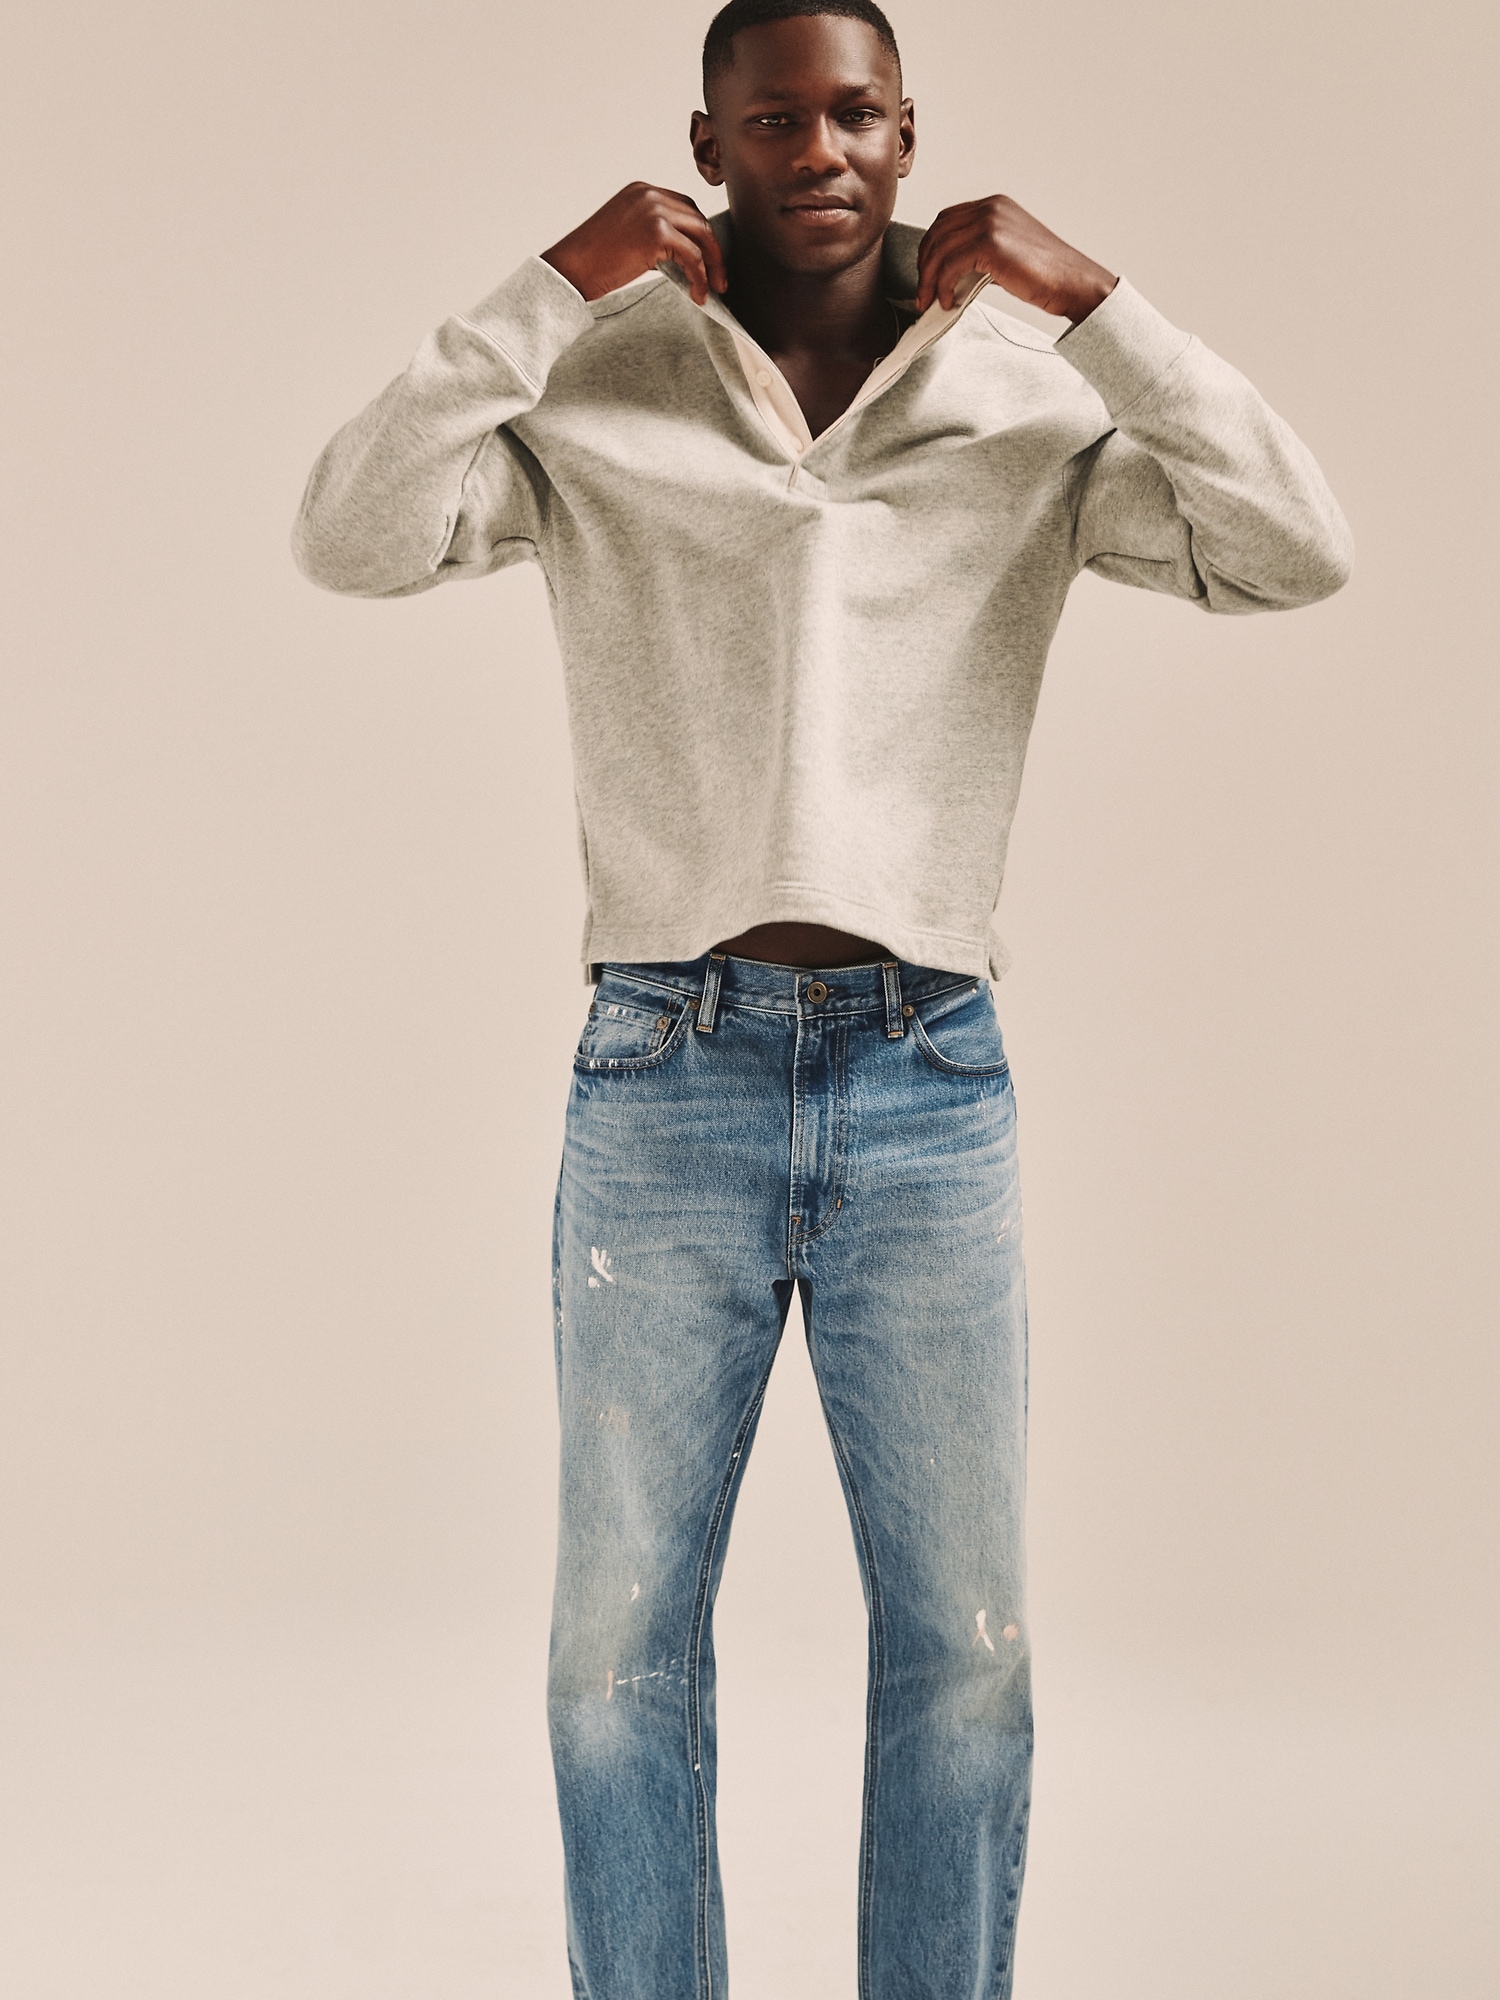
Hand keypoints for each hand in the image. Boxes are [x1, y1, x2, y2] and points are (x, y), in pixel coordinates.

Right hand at [542, 183, 728, 305]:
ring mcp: (654, 210)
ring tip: (714, 289)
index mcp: (642, 191)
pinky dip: (700, 277)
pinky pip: (693, 256)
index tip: (708, 260)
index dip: (699, 235)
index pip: (684, 207)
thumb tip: (685, 259)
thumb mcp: (626, 237)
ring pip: (701, 235)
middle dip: (712, 250)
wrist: (570, 270)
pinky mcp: (657, 233)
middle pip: (697, 218)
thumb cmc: (593, 262)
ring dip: (712, 265)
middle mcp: (649, 194)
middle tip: (719, 278)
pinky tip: (698, 294)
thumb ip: (654, 237)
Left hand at [916, 195, 1115, 323]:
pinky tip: (948, 302)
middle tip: (923, 294)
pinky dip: (943, 286)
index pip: (947, 221)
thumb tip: (949, 274)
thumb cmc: (1045, 276)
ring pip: (940, 249)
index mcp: (994, 206)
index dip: (931, 249)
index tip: (928, 276)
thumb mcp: (1006, 255)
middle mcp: (990, 208)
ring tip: (932, 302)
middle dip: (925, 265)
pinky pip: (950, 264)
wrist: (1072, 282)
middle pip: (938, 232)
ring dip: (930, 280)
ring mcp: (990, 221)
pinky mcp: (990, 242)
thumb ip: (979, 254)